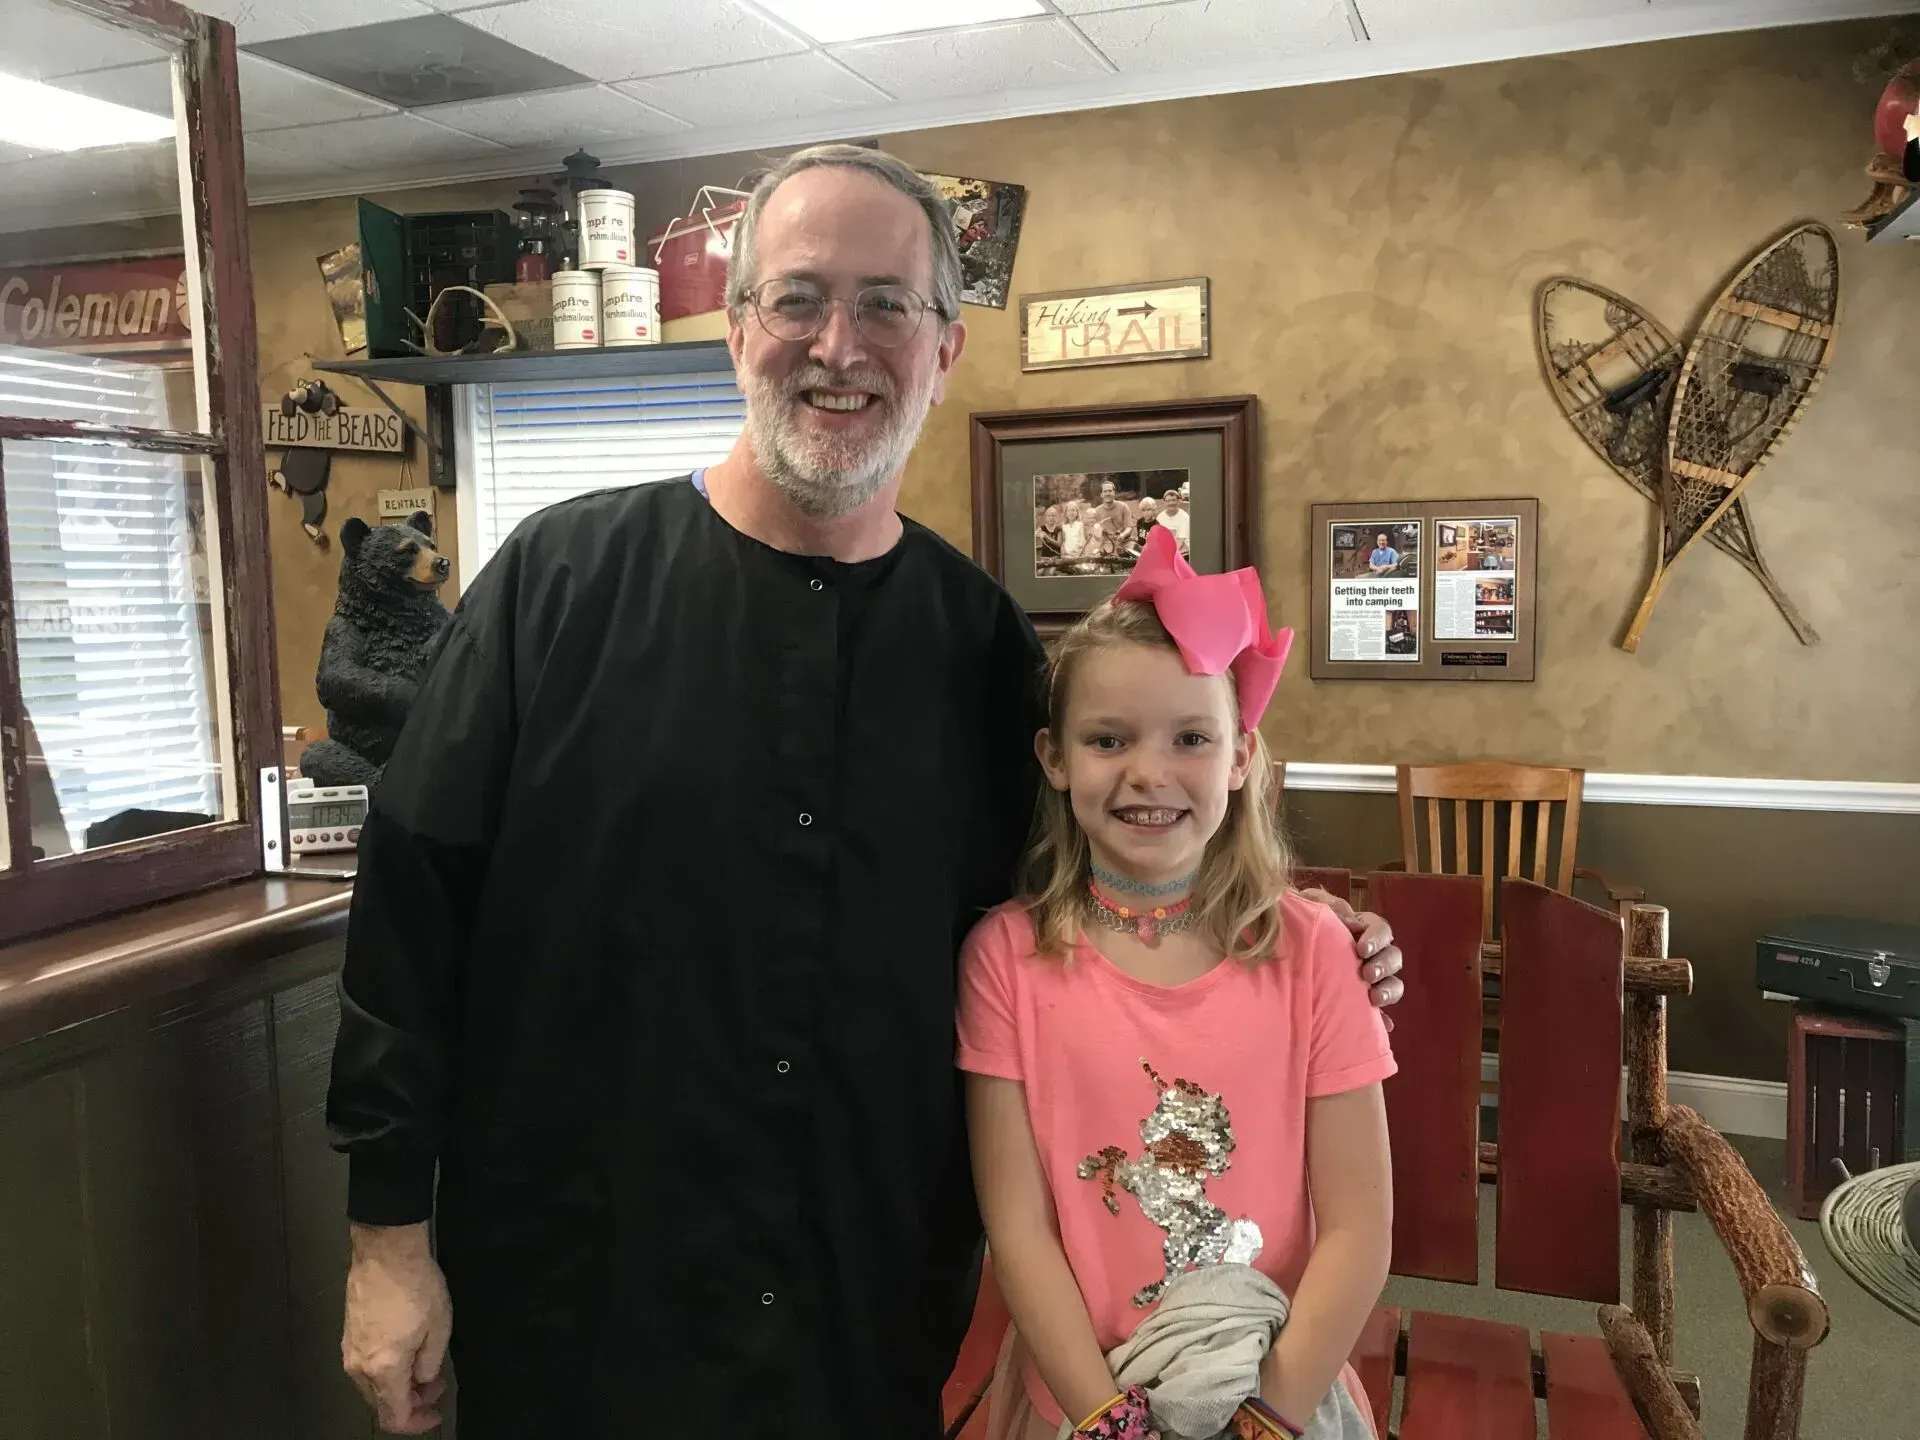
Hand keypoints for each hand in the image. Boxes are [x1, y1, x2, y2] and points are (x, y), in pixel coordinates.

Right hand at [342, 1223, 451, 1433]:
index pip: (394, 1416)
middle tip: (435, 1387)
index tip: (435, 1413)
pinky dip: (386, 1369)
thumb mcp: (438, 1328)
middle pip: (381, 1404)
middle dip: (410, 1402)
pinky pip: (366, 1366)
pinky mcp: (348, 1334)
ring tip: (424, 1367)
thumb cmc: (415, 1285)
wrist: (387, 1250)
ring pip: (372, 1385)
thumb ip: (430, 1365)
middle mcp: (359, 1365)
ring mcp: (349, 1349)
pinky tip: (406, 1352)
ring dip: (398, 1385)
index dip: (417, 1422)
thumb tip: (423, 1380)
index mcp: (383, 1369)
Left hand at [1297, 888, 1404, 1029]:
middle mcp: (1370, 955)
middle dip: (1384, 965)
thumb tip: (1349, 918)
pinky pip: (1379, 1015)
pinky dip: (1382, 1020)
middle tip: (1367, 974)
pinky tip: (1383, 1027)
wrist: (1275, 948)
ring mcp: (1368, 980)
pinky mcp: (1361, 1004)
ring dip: (1389, 990)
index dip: (1377, 937)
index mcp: (1360, 929)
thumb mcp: (1308, 905)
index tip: (1362, 948)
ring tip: (1374, 998)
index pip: (1380, 928)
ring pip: (1393, 984)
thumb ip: (1325, 903)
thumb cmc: (1297, 924)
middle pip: (1393, 957)